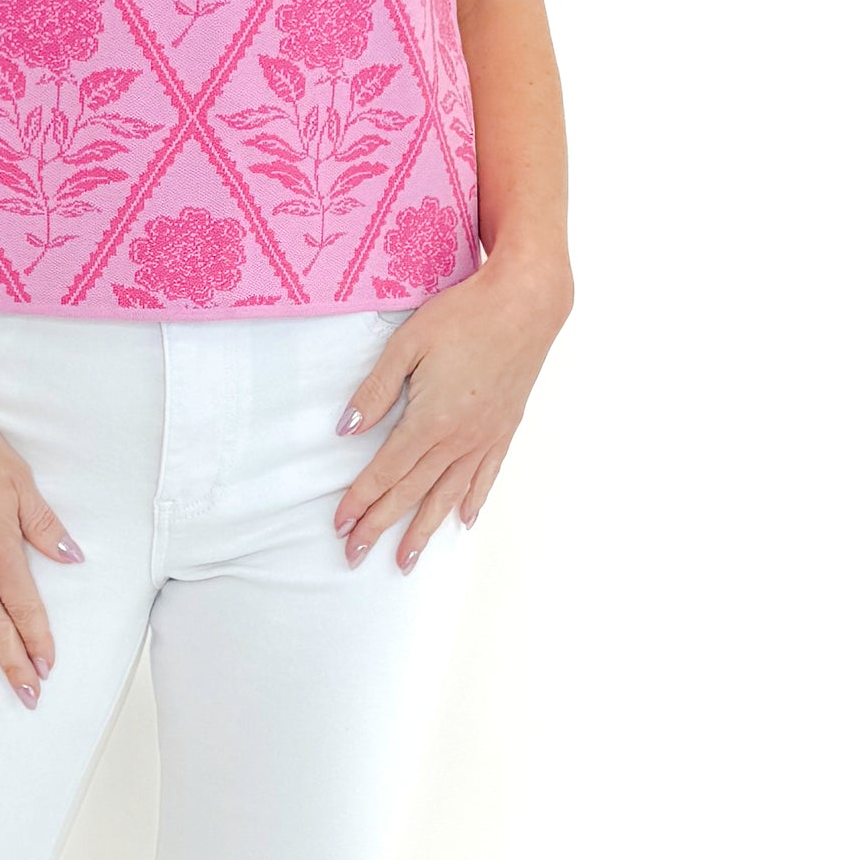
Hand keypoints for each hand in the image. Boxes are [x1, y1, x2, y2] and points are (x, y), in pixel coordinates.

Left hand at [332, 255, 571, 571]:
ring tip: (405, 560)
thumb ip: (376, 389)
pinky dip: (472, 502)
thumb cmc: (463, 316)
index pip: (386, 471)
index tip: (339, 524)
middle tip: (355, 555)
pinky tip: (462, 522)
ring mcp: (485, 438)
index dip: (360, 499)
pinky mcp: (505, 430)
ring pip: (448, 495)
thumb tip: (346, 428)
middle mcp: (458, 439)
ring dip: (423, 529)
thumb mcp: (408, 343)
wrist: (526, 305)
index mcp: (430, 420)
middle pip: (412, 492)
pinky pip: (485, 477)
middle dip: (380, 525)